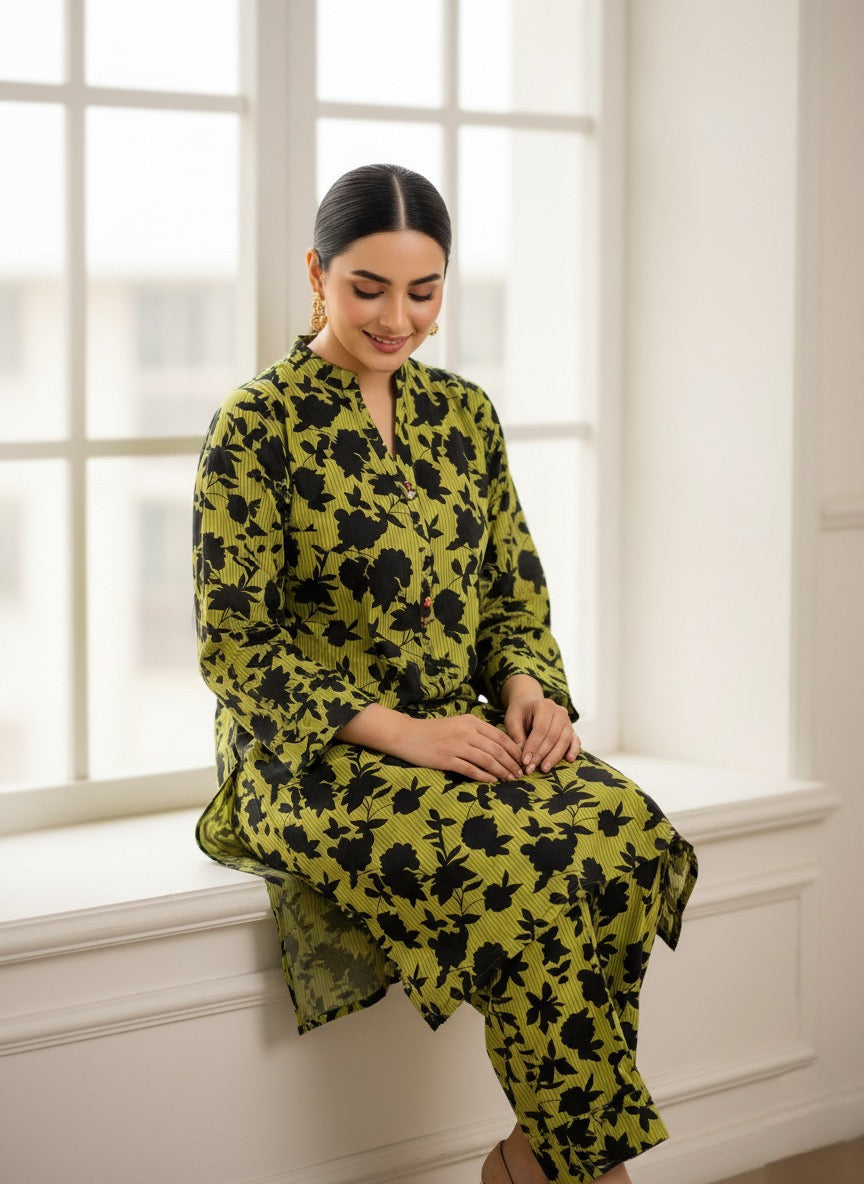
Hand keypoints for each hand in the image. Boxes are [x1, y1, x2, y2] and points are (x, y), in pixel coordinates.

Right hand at [390, 715, 525, 782]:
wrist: (406, 734)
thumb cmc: (433, 731)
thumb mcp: (457, 724)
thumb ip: (476, 732)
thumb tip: (499, 747)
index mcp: (471, 721)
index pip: (500, 736)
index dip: (514, 750)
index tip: (522, 760)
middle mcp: (466, 731)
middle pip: (497, 749)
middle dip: (511, 763)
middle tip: (520, 774)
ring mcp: (456, 745)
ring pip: (487, 760)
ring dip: (501, 771)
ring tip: (510, 779)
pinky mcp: (446, 759)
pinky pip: (471, 769)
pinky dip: (484, 776)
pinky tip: (493, 782)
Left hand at [502, 685, 580, 775]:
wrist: (531, 704)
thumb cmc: (520, 712)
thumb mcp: (512, 719)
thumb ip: (516, 735)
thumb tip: (523, 754)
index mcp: (544, 705)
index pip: (540, 729)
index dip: (533, 747)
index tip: (524, 761)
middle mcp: (559, 712)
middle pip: (552, 737)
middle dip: (541, 755)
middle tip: (531, 769)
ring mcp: (567, 720)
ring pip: (564, 741)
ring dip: (554, 757)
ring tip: (544, 769)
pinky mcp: (572, 729)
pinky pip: (576, 741)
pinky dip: (574, 751)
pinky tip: (569, 760)